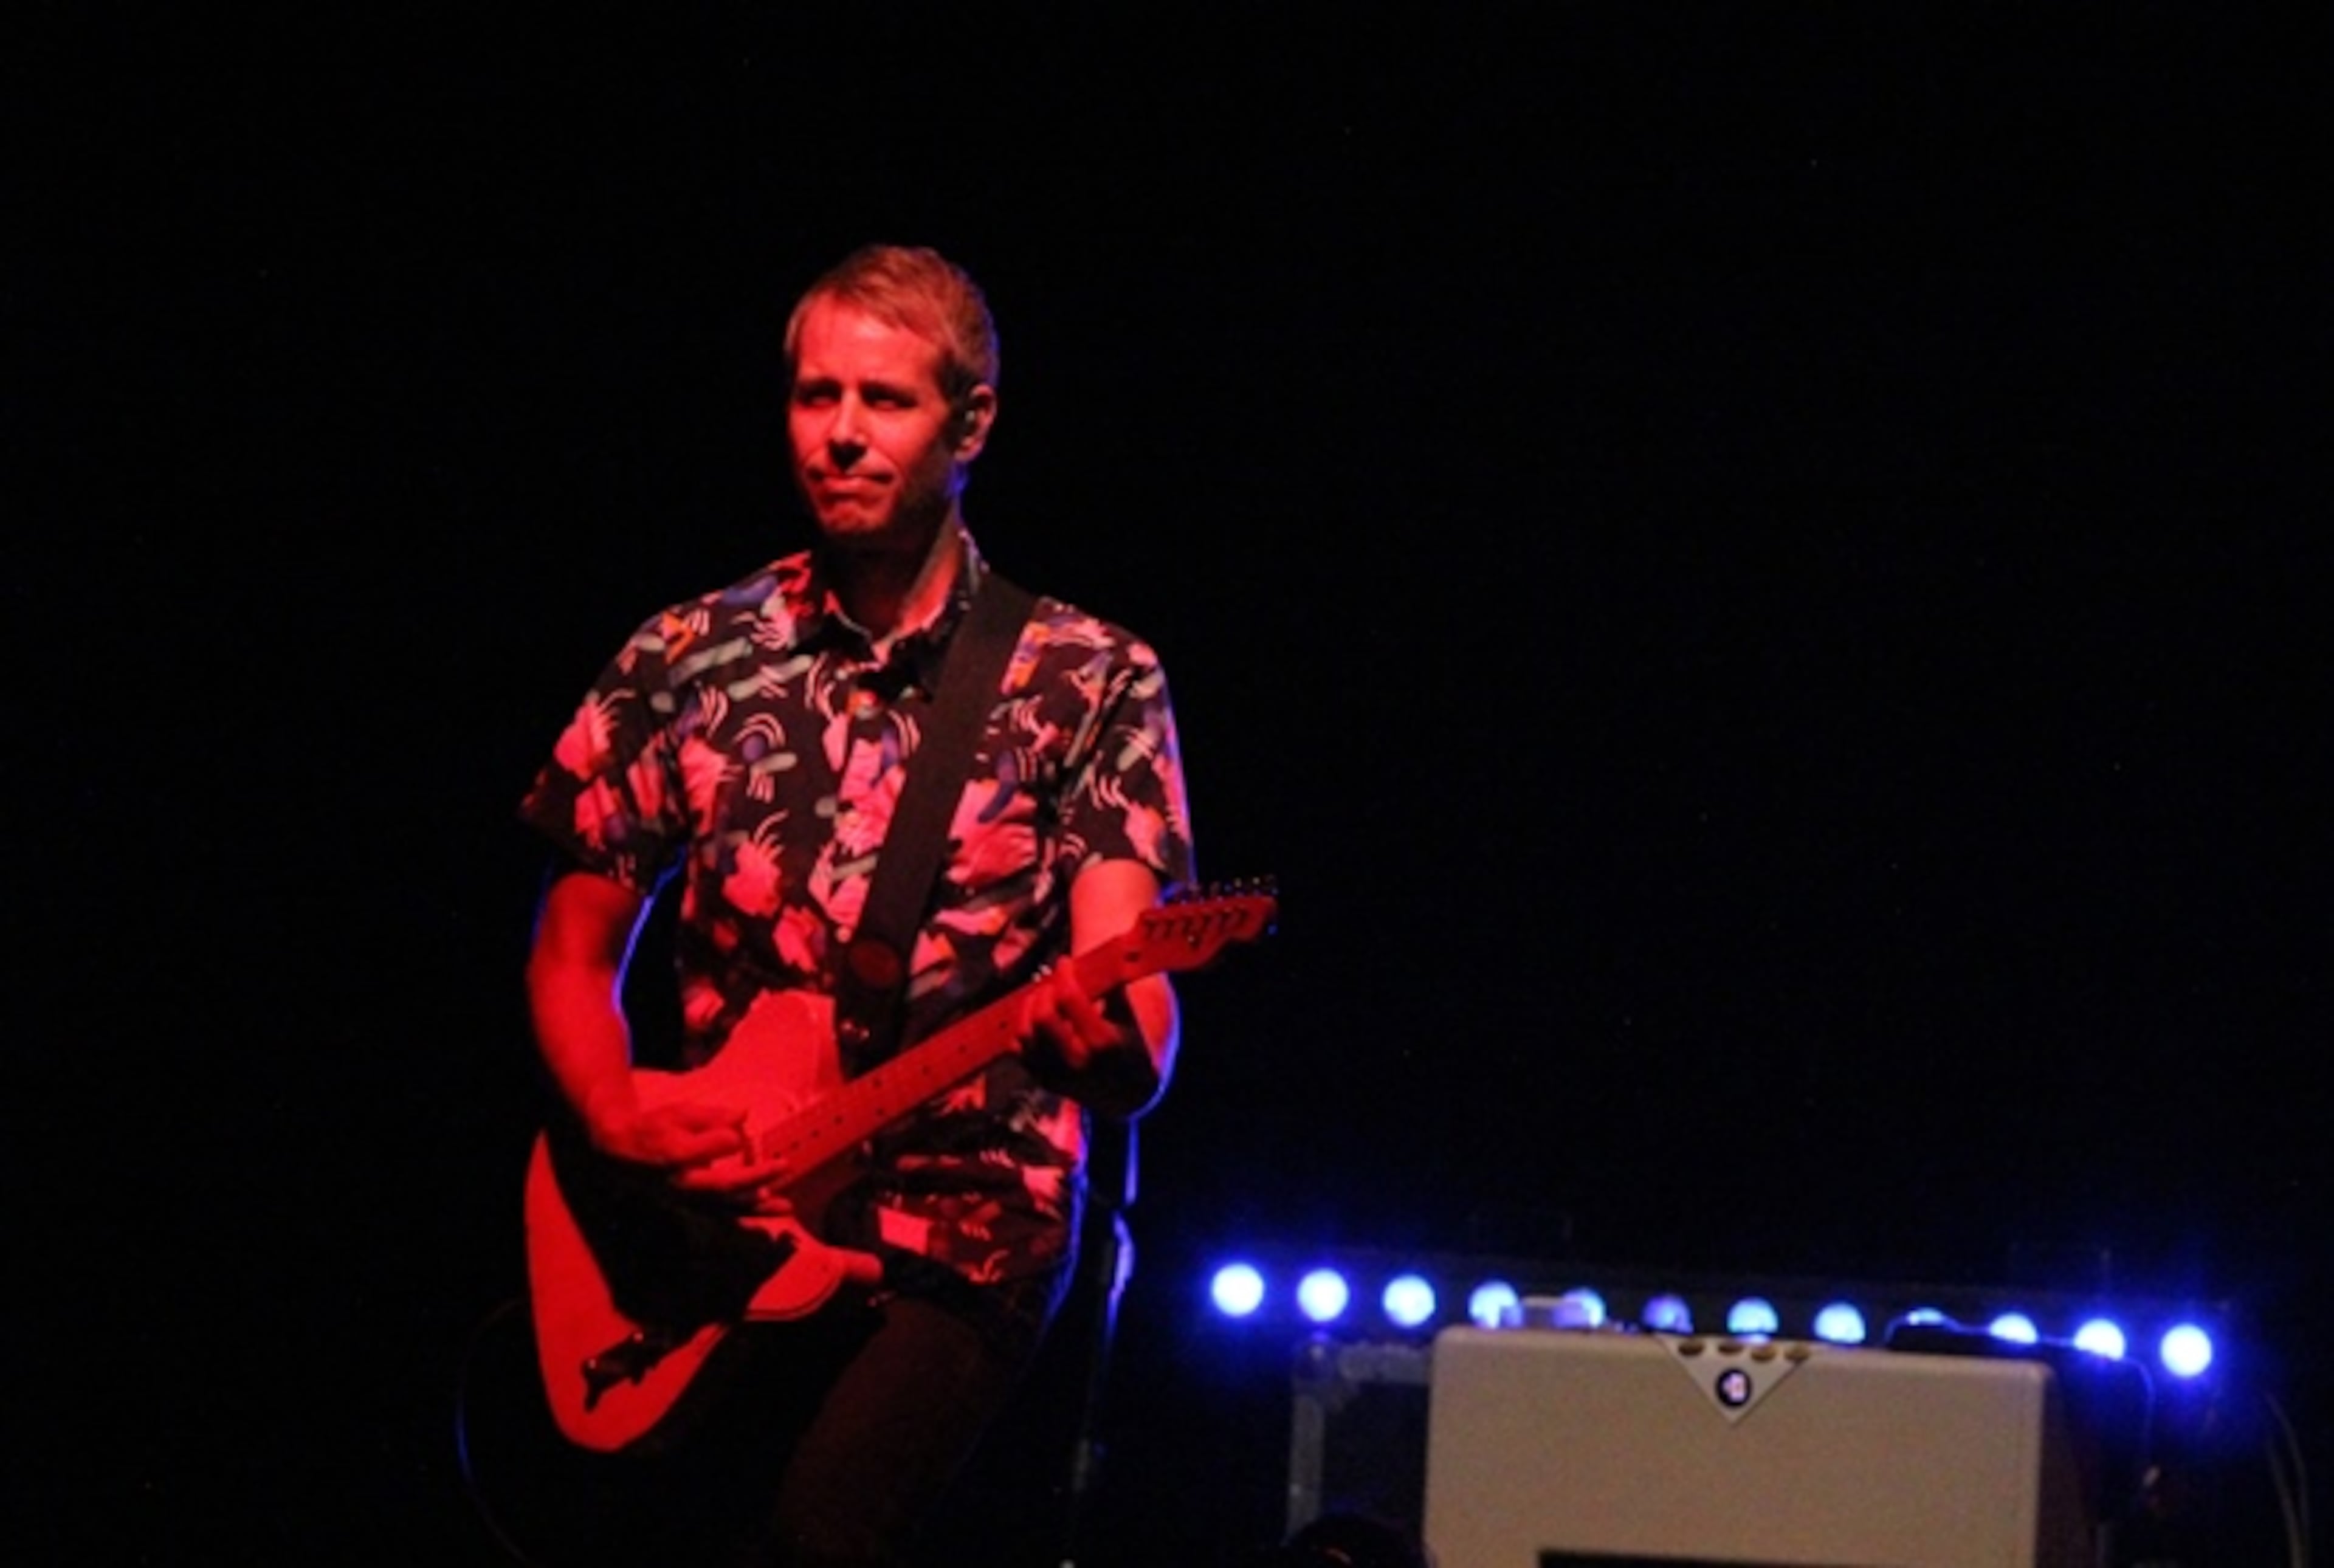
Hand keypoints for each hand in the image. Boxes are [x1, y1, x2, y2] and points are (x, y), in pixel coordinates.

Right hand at [583, 1089, 793, 1208]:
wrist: (624, 1153)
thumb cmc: (656, 1127)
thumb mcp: (679, 1113)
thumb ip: (711, 1116)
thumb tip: (743, 1116)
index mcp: (674, 1155)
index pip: (707, 1149)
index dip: (727, 1140)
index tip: (741, 1128)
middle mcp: (682, 1183)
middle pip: (722, 1185)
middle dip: (755, 1178)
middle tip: (784, 1165)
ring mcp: (687, 1200)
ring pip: (726, 1208)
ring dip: (758, 1209)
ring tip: (788, 1206)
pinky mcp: (692, 1207)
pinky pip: (722, 1217)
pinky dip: (747, 1220)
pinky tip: (769, 1218)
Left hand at [1018, 964, 1159, 1116]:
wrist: (1129, 1094)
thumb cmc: (1132, 1049)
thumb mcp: (1130, 1019)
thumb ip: (1112, 989)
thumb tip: (1098, 958)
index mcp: (1102, 1041)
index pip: (1070, 998)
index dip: (1064, 974)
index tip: (1065, 962)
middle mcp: (1077, 1060)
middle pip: (1042, 1015)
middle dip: (1045, 990)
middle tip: (1054, 982)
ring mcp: (1057, 1074)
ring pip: (1024, 1033)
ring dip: (1029, 1007)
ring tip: (1043, 997)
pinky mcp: (1044, 1080)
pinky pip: (1018, 1050)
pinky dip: (1022, 1028)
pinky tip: (1035, 1018)